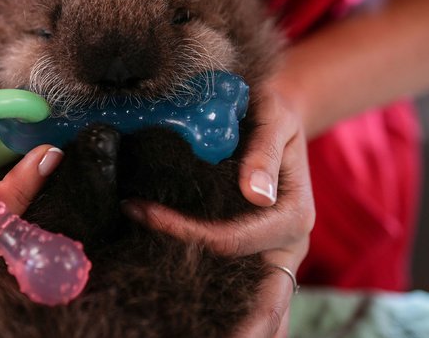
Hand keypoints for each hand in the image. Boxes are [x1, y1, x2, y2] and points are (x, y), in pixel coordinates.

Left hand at [122, 86, 314, 337]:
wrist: (280, 114)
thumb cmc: (274, 113)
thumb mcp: (275, 120)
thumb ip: (264, 153)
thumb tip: (255, 193)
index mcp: (292, 214)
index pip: (234, 240)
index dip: (185, 233)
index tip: (137, 210)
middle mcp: (287, 242)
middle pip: (263, 295)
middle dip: (242, 326)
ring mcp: (275, 249)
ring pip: (261, 300)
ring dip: (239, 325)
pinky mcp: (260, 246)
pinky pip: (250, 284)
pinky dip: (235, 309)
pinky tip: (213, 325)